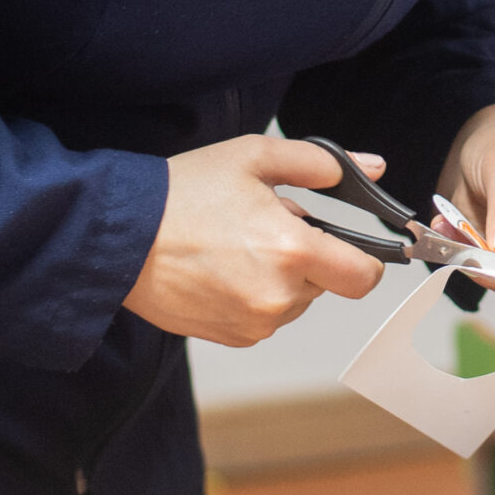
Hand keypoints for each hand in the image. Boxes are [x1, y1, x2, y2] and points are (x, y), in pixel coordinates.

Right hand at [122, 135, 388, 346]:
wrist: (121, 237)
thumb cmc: (184, 193)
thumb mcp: (255, 157)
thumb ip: (321, 163)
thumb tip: (373, 167)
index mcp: (293, 251)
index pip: (364, 278)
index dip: (365, 260)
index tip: (347, 244)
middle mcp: (278, 297)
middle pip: (326, 284)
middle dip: (309, 257)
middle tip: (266, 226)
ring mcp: (253, 323)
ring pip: (294, 301)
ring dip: (281, 278)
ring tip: (237, 245)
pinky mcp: (229, 337)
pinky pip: (264, 318)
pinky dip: (254, 296)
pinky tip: (222, 268)